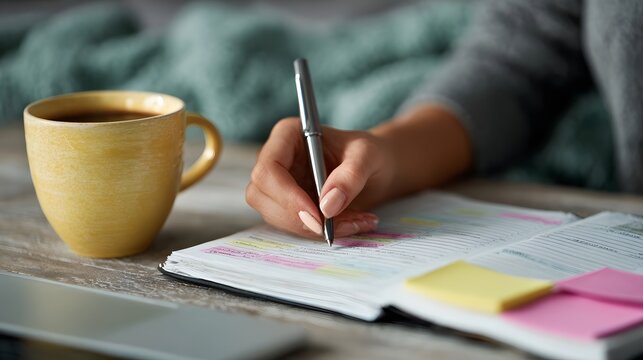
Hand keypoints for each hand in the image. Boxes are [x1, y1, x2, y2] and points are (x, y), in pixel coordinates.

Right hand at [246, 118, 395, 238]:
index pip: (268, 169)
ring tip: (355, 222)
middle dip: (296, 218)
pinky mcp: (287, 206)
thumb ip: (350, 176)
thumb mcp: (367, 157)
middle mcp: (276, 159)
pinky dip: (319, 232)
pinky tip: (350, 224)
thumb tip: (327, 206)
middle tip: (335, 227)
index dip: (286, 196)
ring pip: (274, 215)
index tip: (317, 216)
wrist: (377, 170)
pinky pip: (291, 226)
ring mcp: (277, 185)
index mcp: (287, 136)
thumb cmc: (370, 154)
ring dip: (312, 229)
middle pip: (262, 195)